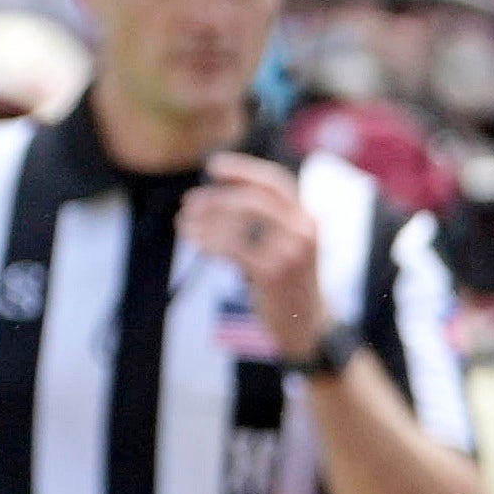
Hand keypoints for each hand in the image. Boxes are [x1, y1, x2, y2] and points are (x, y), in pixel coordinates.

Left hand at [181, 156, 328, 364]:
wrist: (308, 327)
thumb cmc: (289, 284)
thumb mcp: (290, 246)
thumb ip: (269, 220)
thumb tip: (219, 196)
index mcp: (309, 218)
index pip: (275, 182)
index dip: (243, 170)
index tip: (213, 167)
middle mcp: (305, 230)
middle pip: (251, 199)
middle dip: (215, 198)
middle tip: (189, 204)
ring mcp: (291, 251)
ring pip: (238, 221)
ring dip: (204, 220)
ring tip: (184, 224)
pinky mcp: (274, 272)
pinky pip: (231, 247)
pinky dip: (208, 241)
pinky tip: (194, 241)